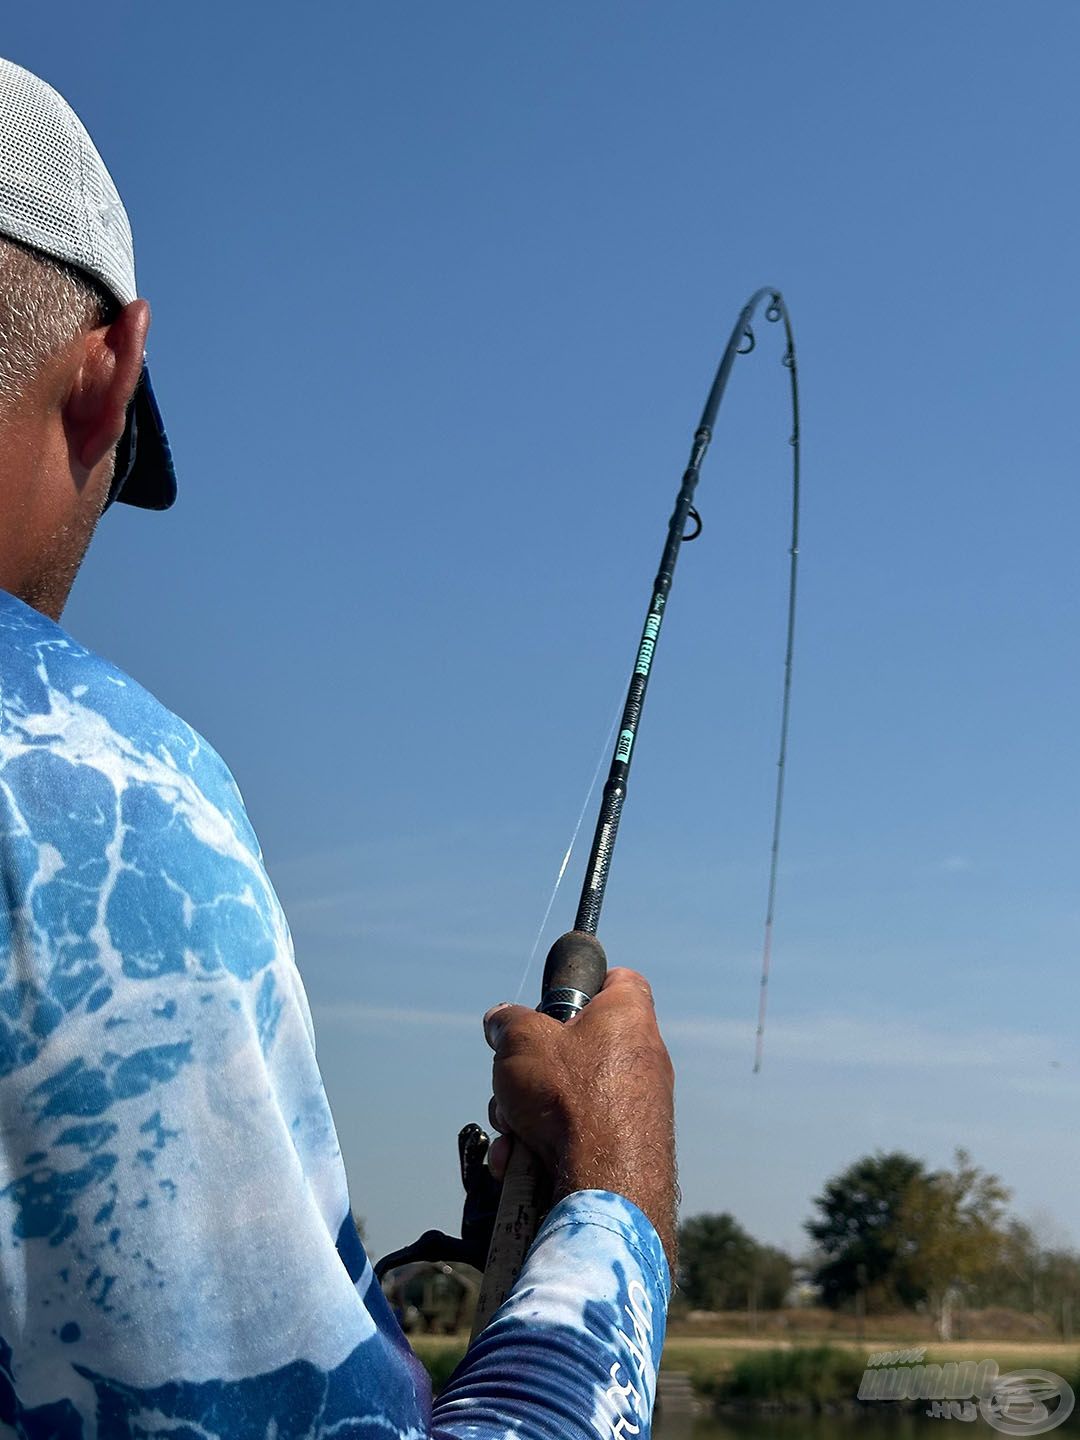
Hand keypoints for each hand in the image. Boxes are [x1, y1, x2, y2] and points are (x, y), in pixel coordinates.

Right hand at [483, 967, 677, 1267]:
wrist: (606, 1187)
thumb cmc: (569, 1098)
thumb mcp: (521, 1040)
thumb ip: (507, 1021)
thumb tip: (500, 1023)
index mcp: (628, 1017)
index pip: (617, 979)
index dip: (582, 982)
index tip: (553, 1001)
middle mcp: (641, 1058)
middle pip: (573, 1046)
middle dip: (529, 1068)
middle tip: (513, 1082)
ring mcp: (636, 1106)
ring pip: (566, 1094)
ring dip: (525, 1112)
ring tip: (512, 1132)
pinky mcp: (626, 1147)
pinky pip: (575, 1133)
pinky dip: (542, 1144)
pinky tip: (519, 1162)